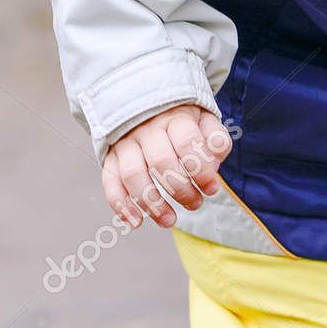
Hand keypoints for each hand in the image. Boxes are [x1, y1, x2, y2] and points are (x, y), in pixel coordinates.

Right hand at [103, 104, 233, 228]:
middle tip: (195, 204)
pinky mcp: (111, 157)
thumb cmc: (181, 121)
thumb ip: (215, 138)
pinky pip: (110, 181)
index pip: (187, 144)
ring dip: (152, 204)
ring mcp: (126, 143)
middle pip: (161, 163)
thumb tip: (216, 159)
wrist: (144, 105)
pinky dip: (121, 205)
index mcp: (174, 119)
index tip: (211, 189)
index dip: (201, 170)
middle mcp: (146, 129)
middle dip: (182, 191)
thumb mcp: (204, 121)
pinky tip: (136, 222)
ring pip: (133, 175)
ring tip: (170, 221)